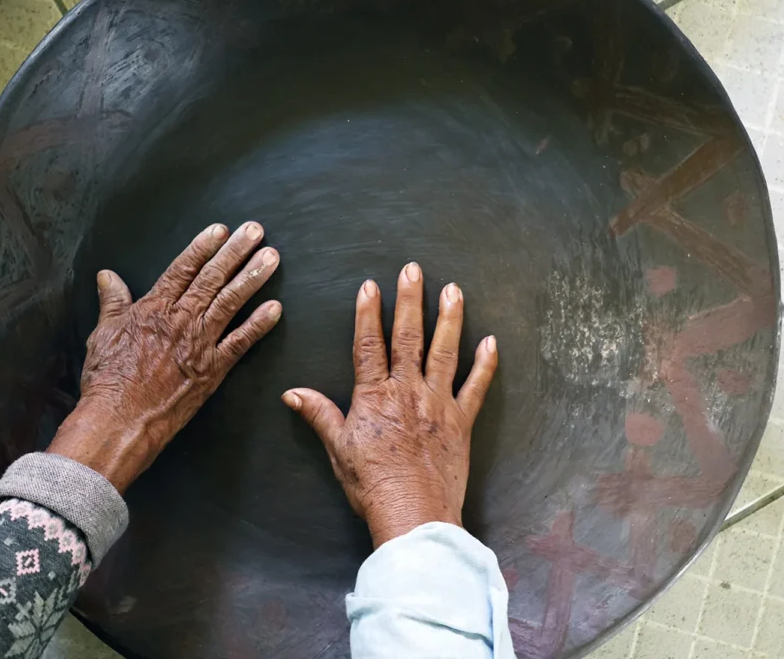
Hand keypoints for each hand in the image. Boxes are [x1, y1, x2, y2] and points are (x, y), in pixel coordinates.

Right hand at [48, 222, 281, 493]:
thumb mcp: (103, 332)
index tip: (220, 229)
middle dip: (236, 251)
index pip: (183, 268)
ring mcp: (199, 343)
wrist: (120, 419)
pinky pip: (241, 342)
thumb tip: (107, 276)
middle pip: (212, 277)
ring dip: (252, 277)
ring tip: (272, 257)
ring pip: (230, 302)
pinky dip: (259, 325)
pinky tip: (276, 308)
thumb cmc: (108, 379)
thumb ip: (112, 302)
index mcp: (154, 308)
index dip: (203, 246)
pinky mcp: (212, 369)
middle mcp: (180, 319)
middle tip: (256, 230)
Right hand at [283, 262, 496, 547]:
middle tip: (414, 270)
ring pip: (445, 351)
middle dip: (410, 300)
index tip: (370, 286)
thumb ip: (319, 414)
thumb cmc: (372, 485)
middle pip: (408, 336)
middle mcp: (407, 391)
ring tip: (453, 290)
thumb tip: (292, 393)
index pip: (369, 344)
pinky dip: (485, 364)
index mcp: (374, 396)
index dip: (368, 312)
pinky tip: (491, 341)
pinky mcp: (461, 422)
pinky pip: (476, 386)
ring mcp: (437, 404)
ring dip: (450, 318)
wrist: (412, 513)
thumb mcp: (337, 448)